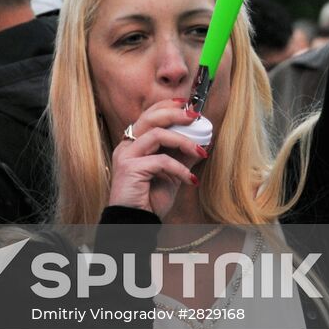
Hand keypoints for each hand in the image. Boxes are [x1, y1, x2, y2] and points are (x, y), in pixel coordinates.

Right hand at [107, 98, 206, 218]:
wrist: (135, 222)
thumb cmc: (149, 200)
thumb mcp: (172, 175)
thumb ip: (182, 157)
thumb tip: (202, 142)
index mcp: (134, 144)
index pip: (149, 115)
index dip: (168, 106)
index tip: (189, 107)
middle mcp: (127, 145)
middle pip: (150, 117)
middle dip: (176, 114)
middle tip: (196, 117)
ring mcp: (126, 155)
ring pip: (157, 134)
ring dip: (183, 141)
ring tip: (201, 151)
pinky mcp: (130, 168)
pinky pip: (161, 160)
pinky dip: (180, 168)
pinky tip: (190, 179)